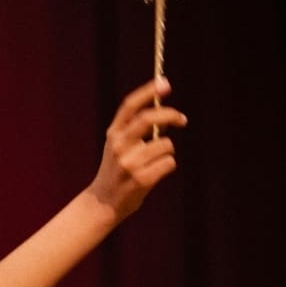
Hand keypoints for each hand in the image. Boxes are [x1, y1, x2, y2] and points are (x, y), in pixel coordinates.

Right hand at [86, 76, 188, 218]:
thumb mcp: (117, 146)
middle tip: (182, 119)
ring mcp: (129, 163)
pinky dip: (167, 166)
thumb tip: (167, 116)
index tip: (165, 83)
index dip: (148, 91)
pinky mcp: (141, 179)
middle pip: (149, 118)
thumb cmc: (116, 171)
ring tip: (154, 163)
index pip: (129, 106)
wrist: (103, 203)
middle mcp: (118, 146)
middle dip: (170, 115)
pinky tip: (154, 174)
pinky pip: (169, 163)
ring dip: (167, 151)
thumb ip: (134, 130)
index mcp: (112, 134)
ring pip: (166, 144)